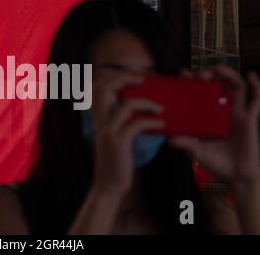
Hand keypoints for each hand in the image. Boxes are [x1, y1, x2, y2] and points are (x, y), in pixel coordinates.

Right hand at [90, 70, 163, 196]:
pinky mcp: (118, 143)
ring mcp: (108, 131)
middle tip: (142, 80)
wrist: (109, 184)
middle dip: (123, 79)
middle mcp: (100, 121)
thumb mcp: (115, 133)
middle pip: (104, 89)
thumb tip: (140, 101)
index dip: (113, 76)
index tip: (133, 75)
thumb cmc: (117, 157)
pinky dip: (151, 122)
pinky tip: (161, 126)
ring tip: (160, 108)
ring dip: (146, 103)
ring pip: (125, 105)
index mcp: (99, 117)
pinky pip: (136, 125)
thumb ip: (120, 118)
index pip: (97, 87)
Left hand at [170, 65, 259, 185]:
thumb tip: (169, 138)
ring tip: (218, 68)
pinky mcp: (250, 120)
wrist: (236, 176)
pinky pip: (256, 101)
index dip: (192, 82)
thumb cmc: (216, 163)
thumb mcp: (196, 151)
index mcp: (207, 116)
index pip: (199, 94)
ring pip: (236, 87)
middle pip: (217, 86)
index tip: (183, 73)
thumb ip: (185, 143)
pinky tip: (251, 75)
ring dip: (228, 74)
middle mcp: (221, 112)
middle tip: (199, 75)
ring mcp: (236, 114)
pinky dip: (257, 86)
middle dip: (209, 76)